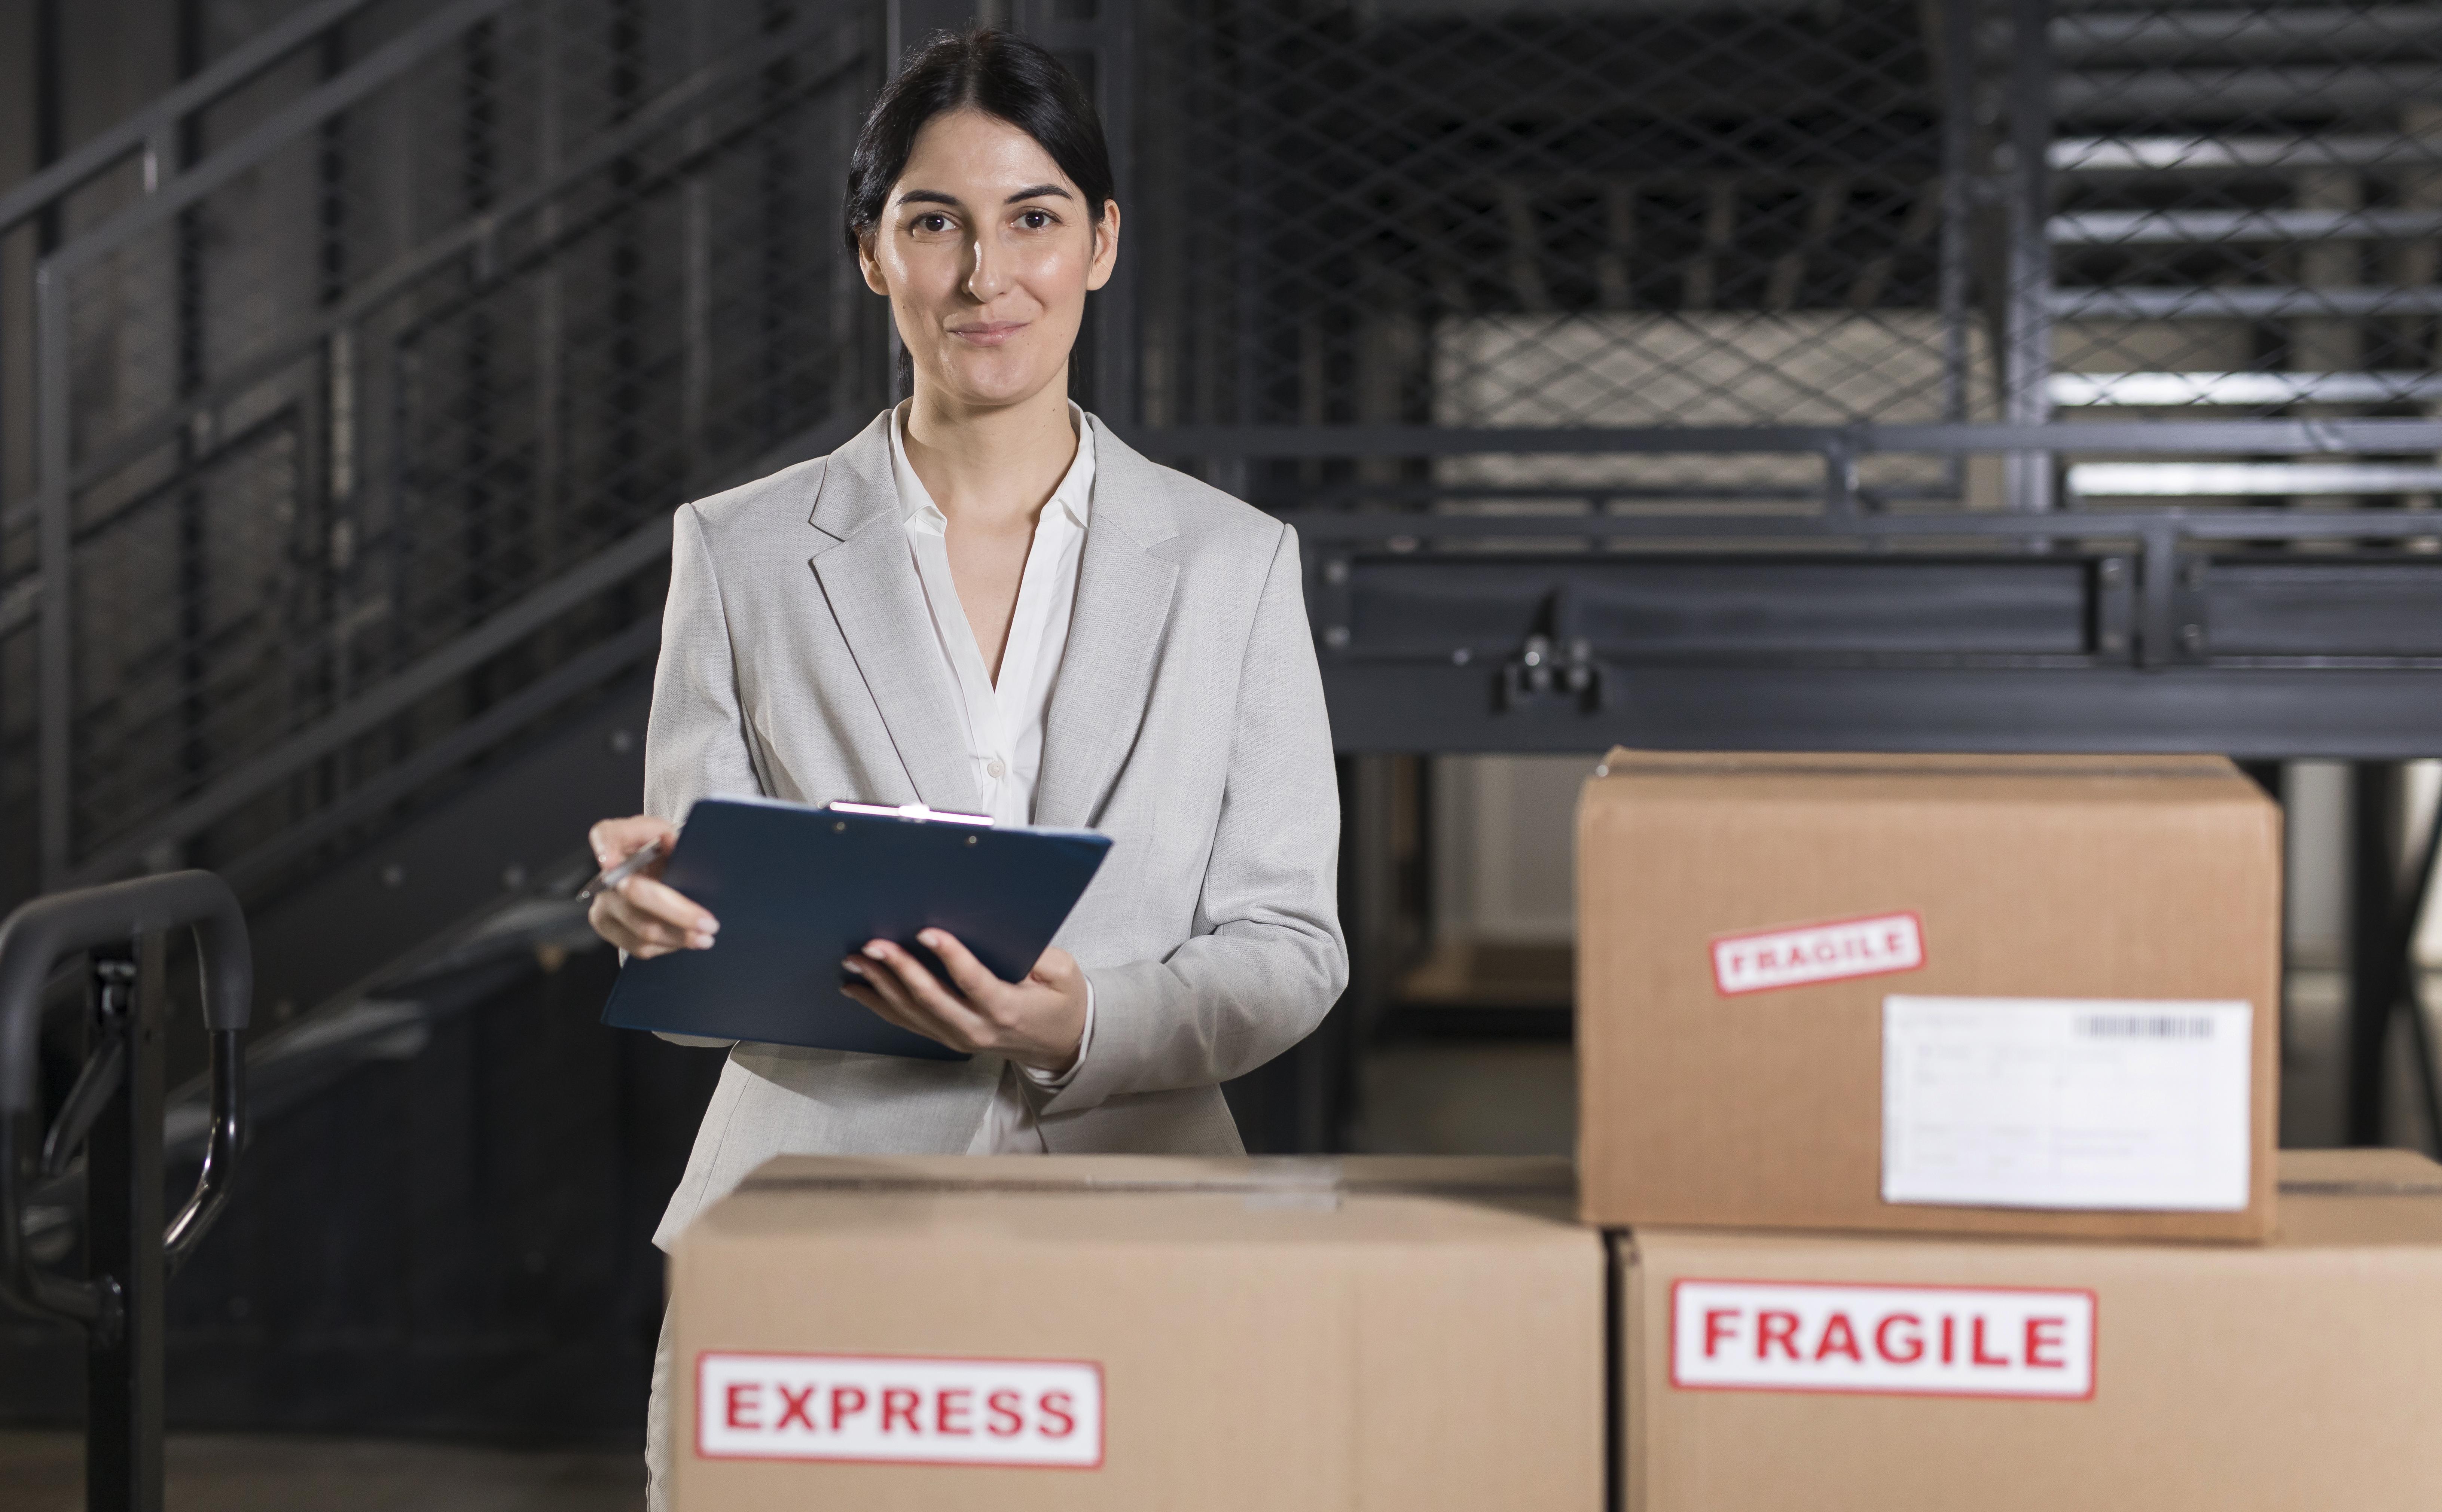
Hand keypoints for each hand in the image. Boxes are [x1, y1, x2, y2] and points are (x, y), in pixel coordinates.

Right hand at [585, 815, 718, 957]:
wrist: (652, 875)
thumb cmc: (664, 853)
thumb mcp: (671, 838)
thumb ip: (671, 838)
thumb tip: (670, 841)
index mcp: (617, 839)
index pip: (605, 836)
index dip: (605, 848)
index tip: (611, 860)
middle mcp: (605, 873)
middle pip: (636, 895)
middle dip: (679, 914)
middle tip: (709, 924)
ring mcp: (602, 902)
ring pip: (641, 929)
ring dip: (678, 937)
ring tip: (706, 938)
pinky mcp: (606, 926)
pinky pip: (639, 946)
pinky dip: (667, 945)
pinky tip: (684, 940)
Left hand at [842, 930, 1087, 1074]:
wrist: (1061, 1045)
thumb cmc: (1061, 1003)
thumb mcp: (1063, 974)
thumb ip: (1037, 957)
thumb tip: (1001, 935)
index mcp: (1006, 1008)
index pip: (972, 981)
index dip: (949, 955)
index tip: (926, 931)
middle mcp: (977, 1027)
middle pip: (931, 997)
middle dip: (898, 969)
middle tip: (873, 945)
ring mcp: (958, 1037)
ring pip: (911, 1012)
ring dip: (880, 985)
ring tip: (855, 961)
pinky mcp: (948, 1038)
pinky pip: (909, 1022)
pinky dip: (880, 1005)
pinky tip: (858, 989)